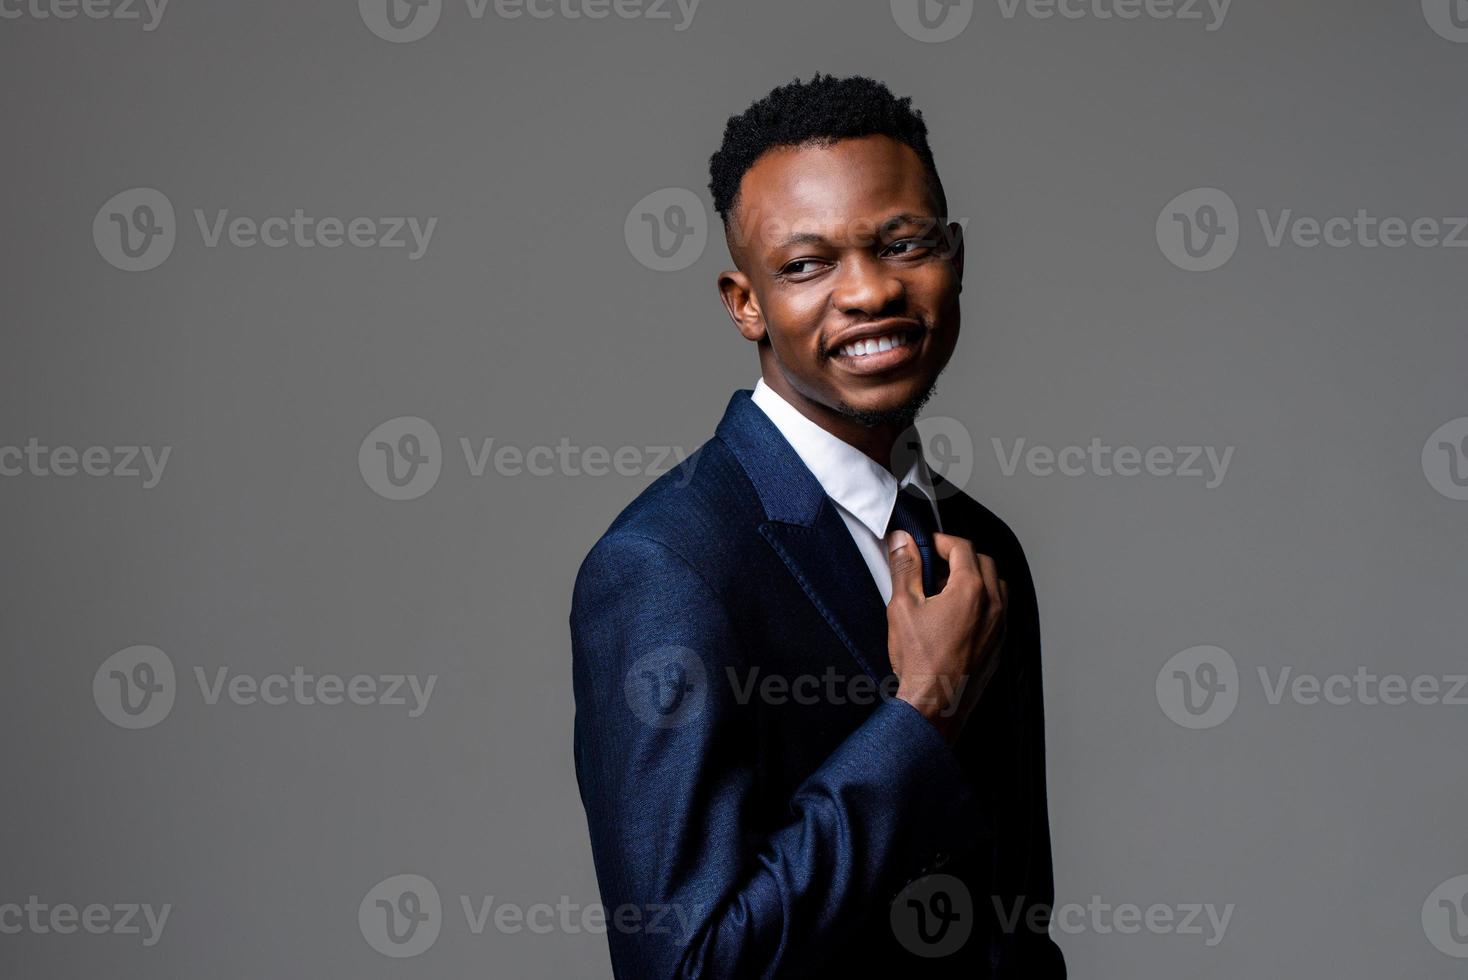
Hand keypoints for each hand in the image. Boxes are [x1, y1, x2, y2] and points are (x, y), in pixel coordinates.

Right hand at [885, 530, 1006, 743]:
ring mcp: (1000, 625)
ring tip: (945, 591)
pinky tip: (956, 616)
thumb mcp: (903, 607)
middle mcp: (993, 604)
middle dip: (959, 557)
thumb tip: (902, 542)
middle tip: (933, 566)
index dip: (941, 541)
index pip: (963, 547)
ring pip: (995, 585)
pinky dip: (982, 602)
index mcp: (971, 590)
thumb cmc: (921, 661)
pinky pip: (998, 610)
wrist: (936, 704)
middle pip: (983, 562)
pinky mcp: (1000, 643)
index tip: (926, 546)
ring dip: (974, 578)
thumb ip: (904, 568)